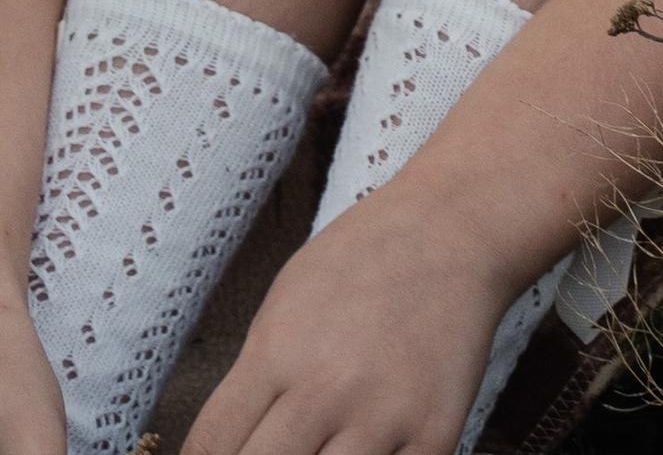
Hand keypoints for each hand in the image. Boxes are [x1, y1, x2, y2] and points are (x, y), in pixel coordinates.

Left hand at [182, 195, 510, 454]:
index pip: (213, 444)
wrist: (449, 230)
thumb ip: (257, 376)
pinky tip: (364, 452)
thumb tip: (231, 444)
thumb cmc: (360, 259)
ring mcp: (382, 418)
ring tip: (317, 450)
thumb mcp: (285, 300)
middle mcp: (325, 389)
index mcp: (277, 351)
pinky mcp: (434, 435)